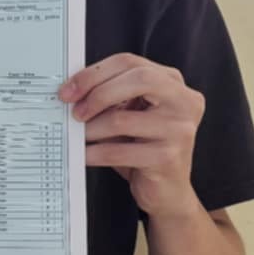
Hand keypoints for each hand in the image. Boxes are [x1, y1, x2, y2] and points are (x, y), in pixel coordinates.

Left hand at [58, 55, 203, 217]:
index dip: (94, 73)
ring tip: (77, 136)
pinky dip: (95, 153)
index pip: (131, 63)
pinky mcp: (168, 157)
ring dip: (91, 129)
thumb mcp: (131, 114)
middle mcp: (184, 101)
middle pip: (138, 79)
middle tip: (74, 111)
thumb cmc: (145, 148)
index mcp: (173, 83)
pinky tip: (85, 155)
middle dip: (97, 93)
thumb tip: (72, 90)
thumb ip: (112, 96)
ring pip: (122, 119)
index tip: (69, 90)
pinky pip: (119, 151)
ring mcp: (180, 129)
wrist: (168, 191)